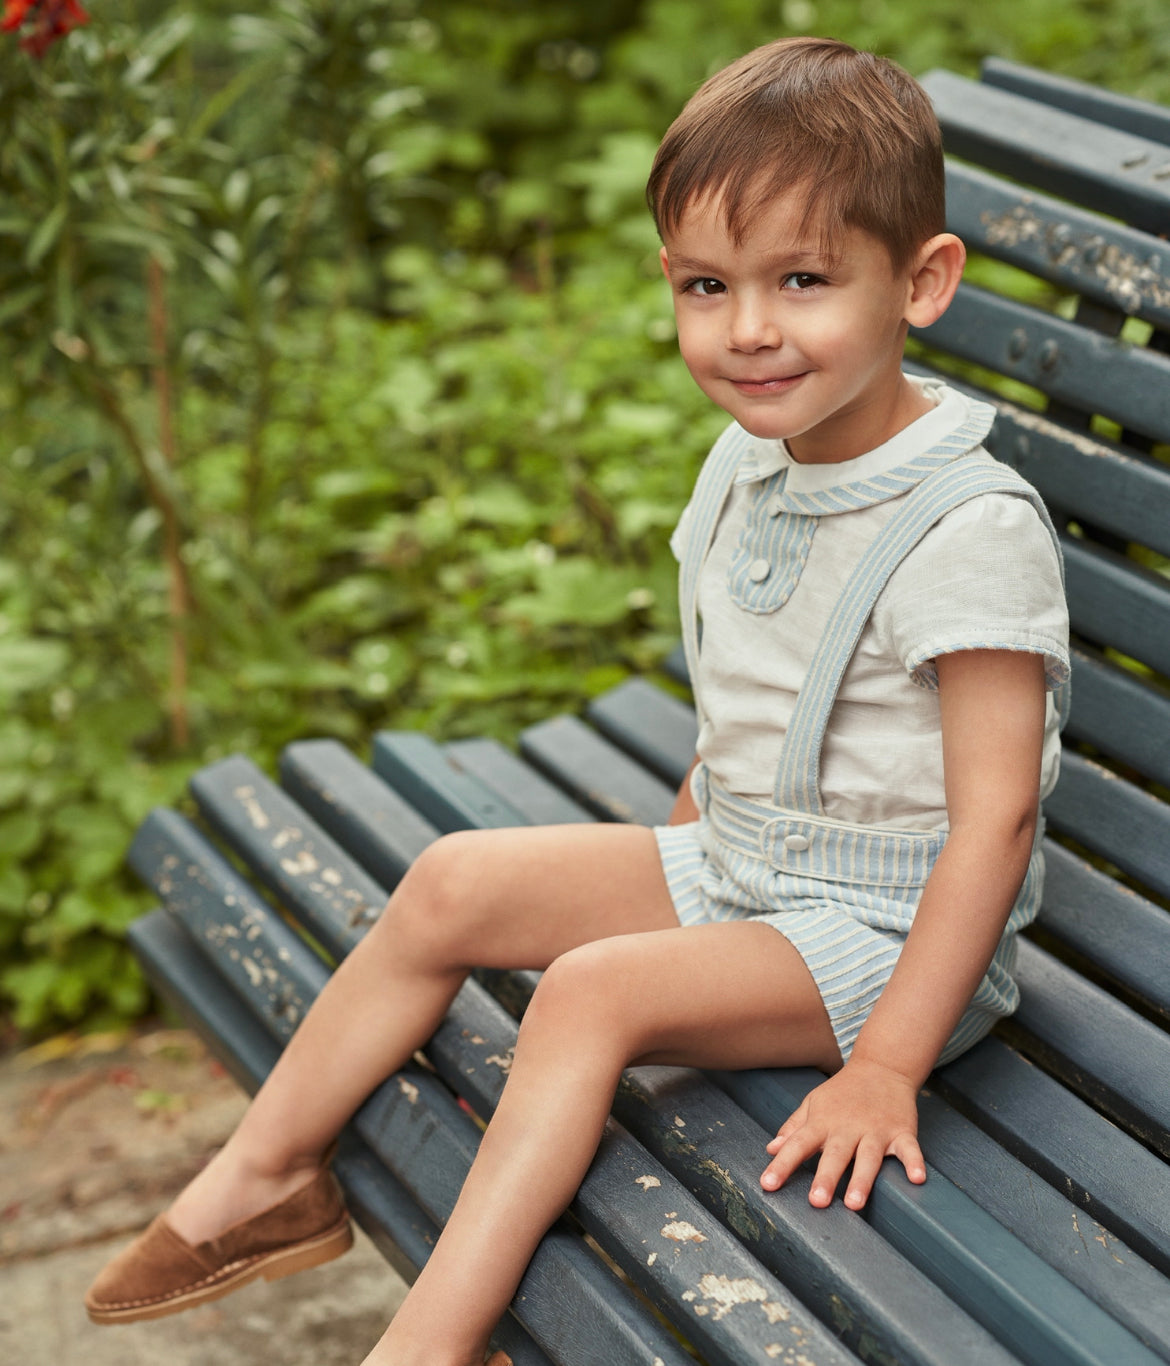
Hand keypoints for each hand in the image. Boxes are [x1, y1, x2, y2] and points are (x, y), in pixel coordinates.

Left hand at [760, 1057, 925, 1209]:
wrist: (881, 1066)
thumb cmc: (843, 1092)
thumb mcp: (813, 1103)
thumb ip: (794, 1127)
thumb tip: (771, 1149)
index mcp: (823, 1122)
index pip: (798, 1144)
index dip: (782, 1164)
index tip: (767, 1184)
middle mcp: (848, 1127)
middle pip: (835, 1155)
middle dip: (825, 1178)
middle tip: (816, 1203)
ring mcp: (876, 1129)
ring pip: (868, 1157)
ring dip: (862, 1179)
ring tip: (854, 1203)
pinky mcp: (901, 1131)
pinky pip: (909, 1149)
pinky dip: (914, 1162)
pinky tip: (917, 1178)